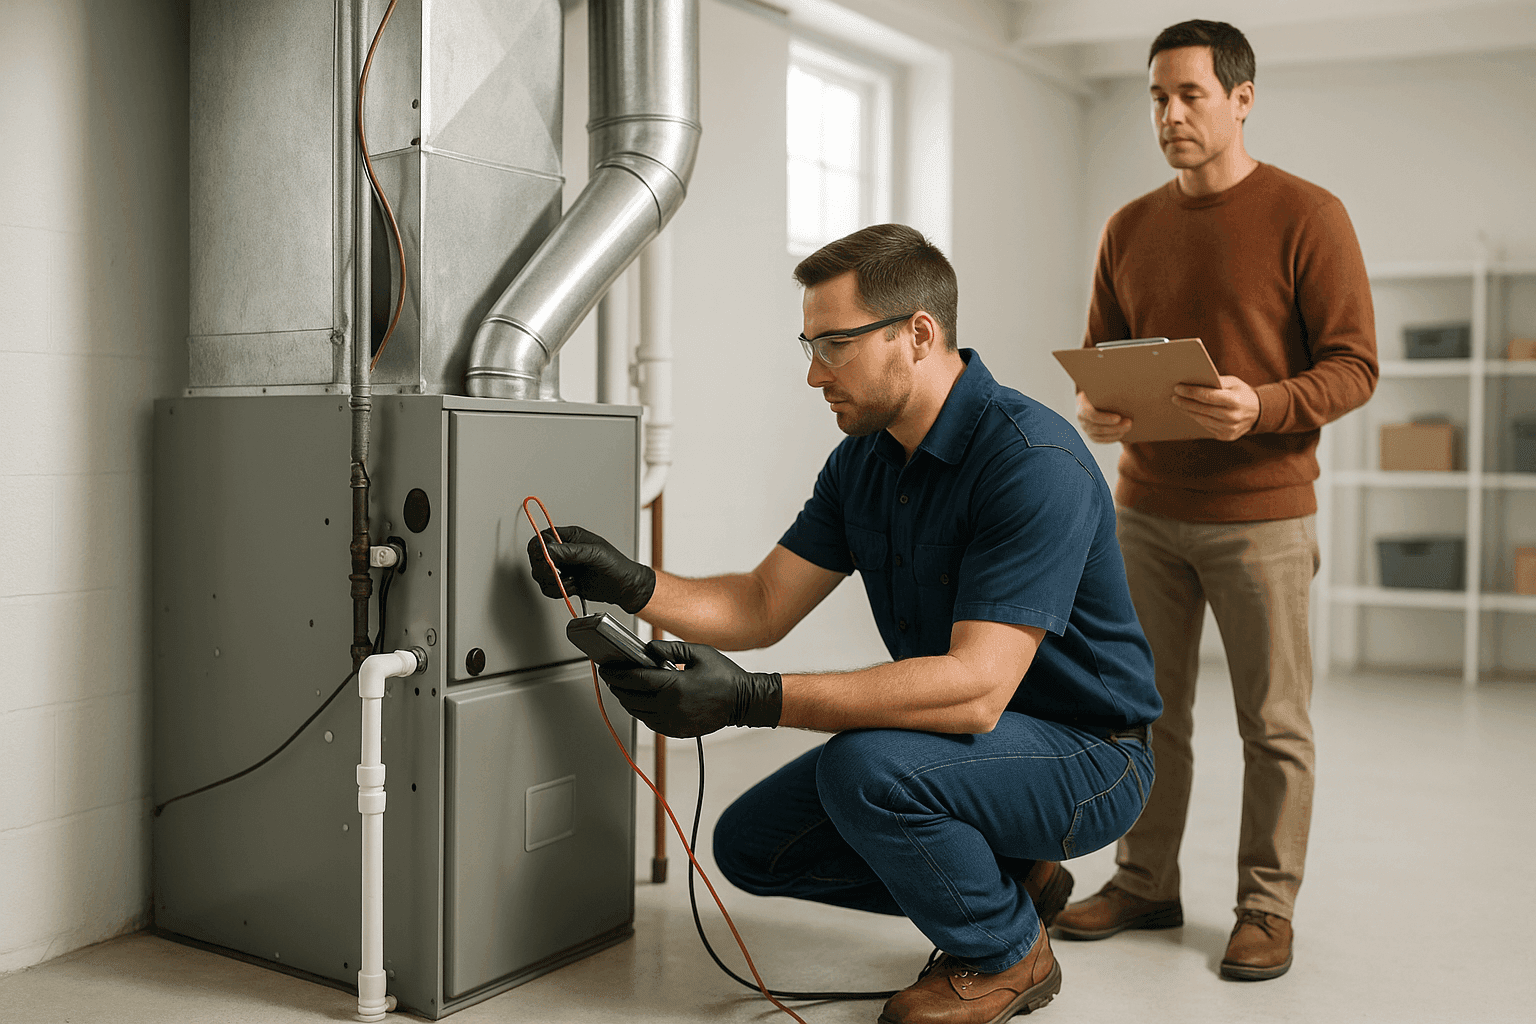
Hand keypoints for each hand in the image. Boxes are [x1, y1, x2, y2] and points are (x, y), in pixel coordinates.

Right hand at [526, 524, 655, 612]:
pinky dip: (558, 592)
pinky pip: (548, 588)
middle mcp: (564, 551)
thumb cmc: (616, 565)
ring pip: (540, 575)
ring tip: (571, 581)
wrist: (624, 587)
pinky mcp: (564, 583)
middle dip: (544, 569)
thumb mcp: (594, 553)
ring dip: (553, 582)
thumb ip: (570, 551)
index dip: (539, 549)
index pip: (542, 538)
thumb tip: (548, 549)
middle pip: (536, 558)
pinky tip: (573, 588)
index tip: (547, 560)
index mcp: (570, 537)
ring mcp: (563, 568)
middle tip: (557, 573)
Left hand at [599, 641, 781, 737]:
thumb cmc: (724, 676)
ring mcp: (673, 721)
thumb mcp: (698, 653)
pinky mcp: (676, 730)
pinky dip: (640, 710)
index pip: (634, 680)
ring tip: (622, 687)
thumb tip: (648, 649)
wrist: (743, 701)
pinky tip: (640, 700)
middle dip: (616, 685)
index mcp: (674, 686)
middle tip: (610, 675)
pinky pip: (649, 721)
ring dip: (626, 699)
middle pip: (630, 697)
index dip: (616, 673)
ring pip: (636, 711)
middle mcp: (670, 707)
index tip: (606, 667)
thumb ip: (670, 649)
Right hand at [1076, 391, 1132, 442]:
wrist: (1093, 395)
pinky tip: (1122, 434)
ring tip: (1128, 428)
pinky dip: (1111, 438)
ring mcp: (1085, 428)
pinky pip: (1100, 440)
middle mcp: (1081, 419)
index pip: (1092, 415)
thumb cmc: (1100, 388)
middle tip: (1129, 423)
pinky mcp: (1091, 434)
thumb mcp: (1101, 387)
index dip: (1105, 419)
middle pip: (1097, 427)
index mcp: (1082, 405)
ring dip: (1115, 433)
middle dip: (1115, 427)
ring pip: (1099, 435)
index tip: (1118, 418)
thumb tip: (1122, 383)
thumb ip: (1107, 388)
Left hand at [1171, 375, 1259, 440]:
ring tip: (1179, 403)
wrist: (1258, 412)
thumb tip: (1193, 380)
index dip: (1191, 392)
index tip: (1178, 388)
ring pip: (1202, 419)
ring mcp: (1229, 429)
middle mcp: (1232, 416)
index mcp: (1235, 401)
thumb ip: (1216, 381)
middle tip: (1174, 396)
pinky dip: (1197, 418)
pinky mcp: (1226, 436)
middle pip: (1202, 409)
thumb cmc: (1242, 393)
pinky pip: (1206, 426)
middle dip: (1186, 402)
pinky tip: (1190, 412)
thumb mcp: (1233, 382)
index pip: (1208, 396)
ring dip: (1188, 411)